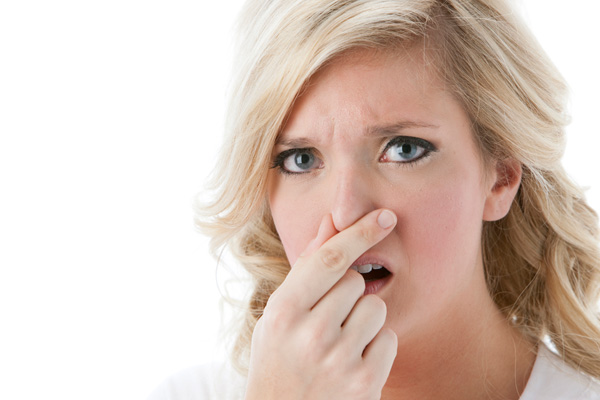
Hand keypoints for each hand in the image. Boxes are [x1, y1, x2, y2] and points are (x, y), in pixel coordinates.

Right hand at [244, 209, 397, 399]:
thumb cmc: (279, 357)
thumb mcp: (279, 314)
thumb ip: (306, 268)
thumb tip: (330, 222)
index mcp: (283, 312)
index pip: (328, 260)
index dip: (359, 234)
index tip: (384, 217)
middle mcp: (310, 335)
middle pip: (355, 282)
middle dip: (348, 293)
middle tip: (327, 320)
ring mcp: (339, 361)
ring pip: (376, 308)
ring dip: (364, 318)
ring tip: (339, 341)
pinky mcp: (364, 383)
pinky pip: (389, 338)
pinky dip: (376, 345)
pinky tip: (353, 360)